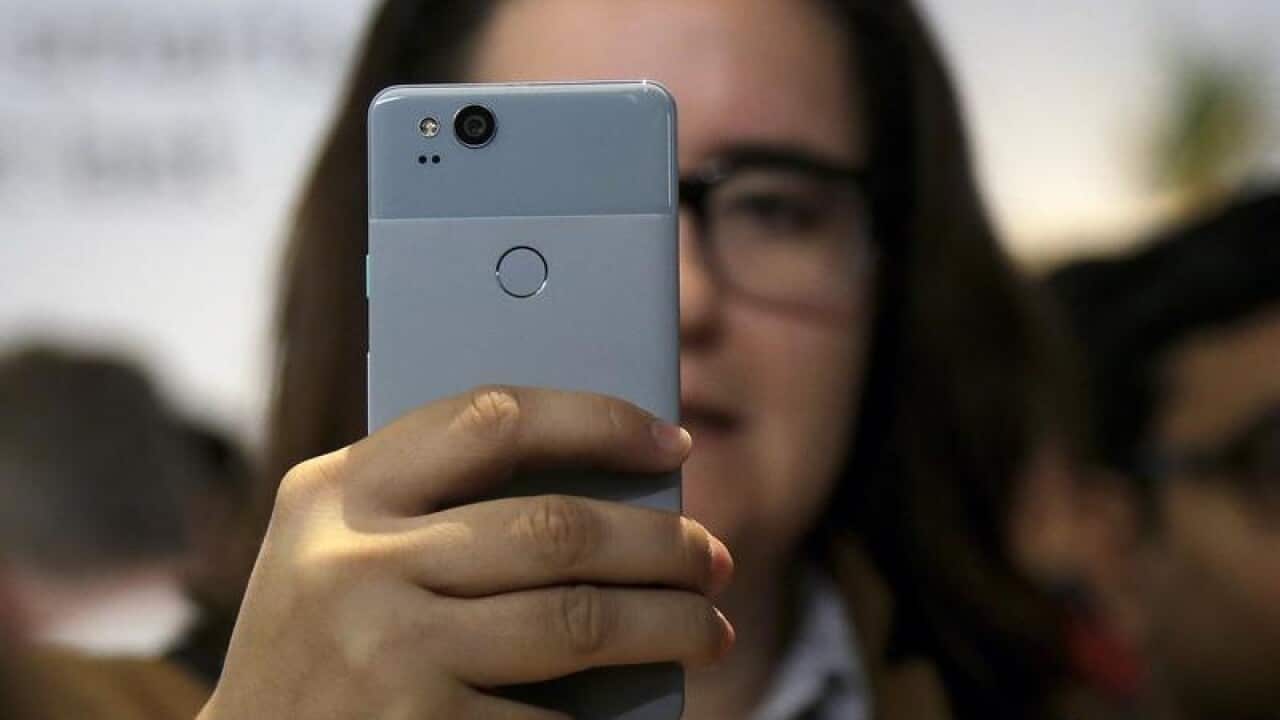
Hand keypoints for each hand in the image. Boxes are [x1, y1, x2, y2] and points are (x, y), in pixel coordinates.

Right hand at [200, 386, 734, 719]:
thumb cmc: (315, 642)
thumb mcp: (337, 548)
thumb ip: (428, 501)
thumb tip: (599, 481)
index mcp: (334, 493)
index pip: (492, 419)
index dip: (597, 420)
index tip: (667, 439)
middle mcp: (354, 565)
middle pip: (556, 528)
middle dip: (660, 543)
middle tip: (711, 558)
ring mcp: (386, 653)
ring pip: (577, 620)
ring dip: (668, 624)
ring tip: (709, 628)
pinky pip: (553, 718)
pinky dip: (608, 714)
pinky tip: (639, 702)